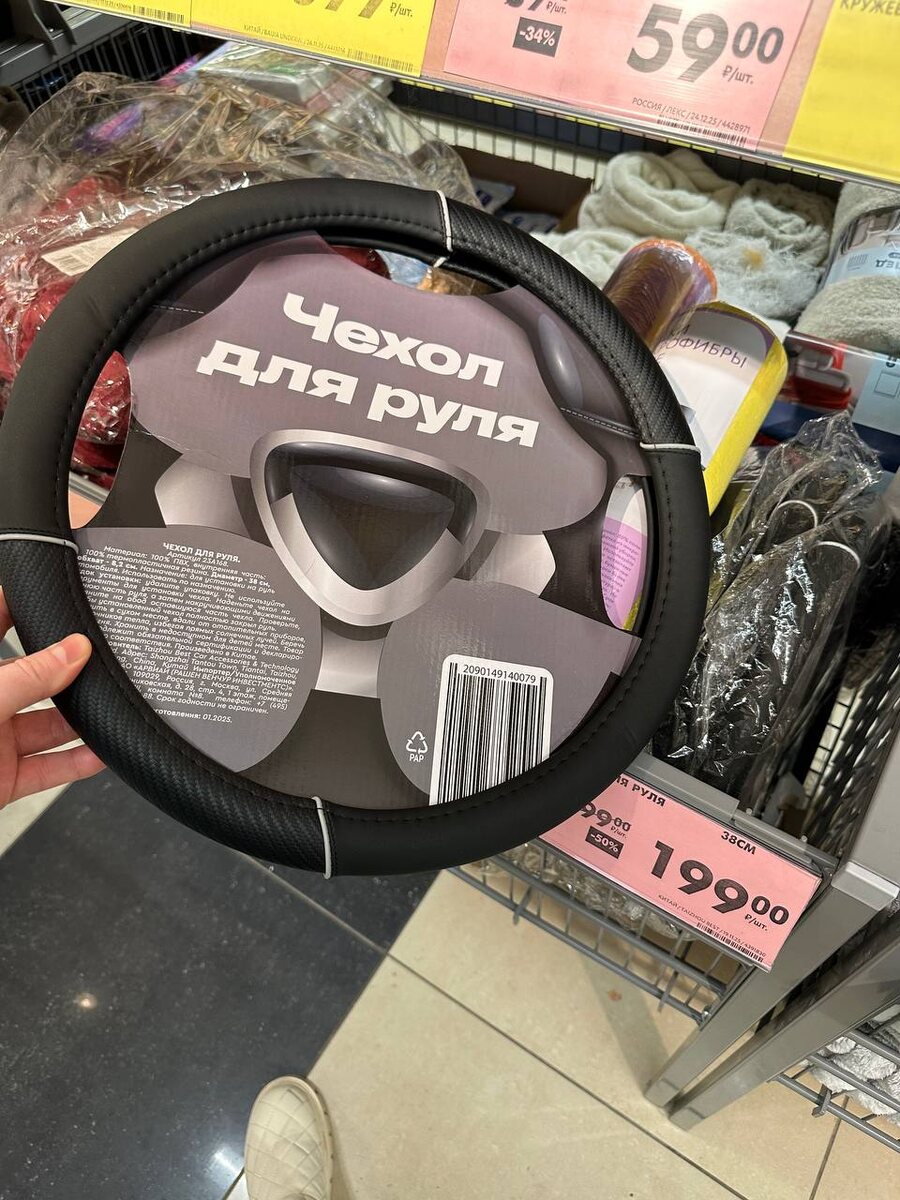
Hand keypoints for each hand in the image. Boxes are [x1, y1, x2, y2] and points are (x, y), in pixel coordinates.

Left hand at [0, 591, 103, 808]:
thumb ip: (28, 677)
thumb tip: (73, 650)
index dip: (22, 607)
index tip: (59, 597)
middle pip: (32, 679)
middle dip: (67, 672)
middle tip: (103, 662)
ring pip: (46, 725)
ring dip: (79, 720)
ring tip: (111, 706)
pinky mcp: (2, 780)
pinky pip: (48, 768)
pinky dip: (77, 763)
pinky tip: (101, 752)